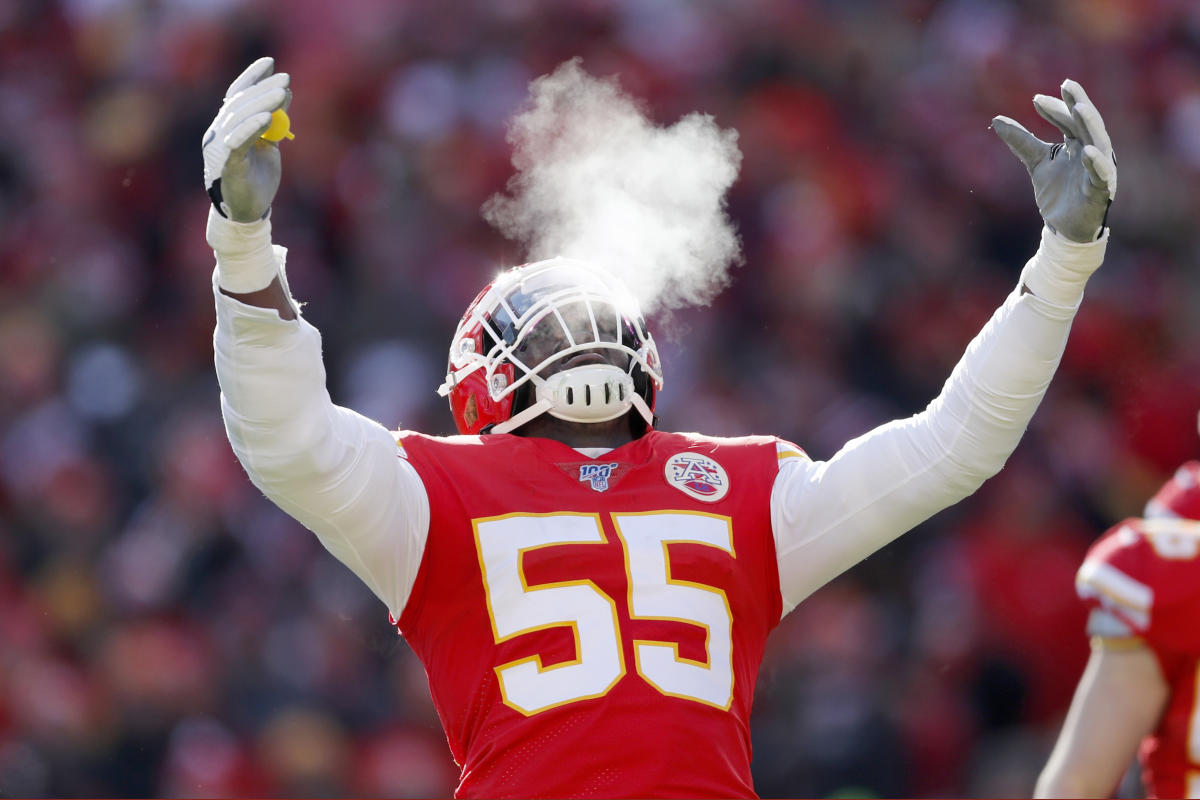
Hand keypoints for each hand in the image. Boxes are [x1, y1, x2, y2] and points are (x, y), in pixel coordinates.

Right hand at [202, 57, 290, 221]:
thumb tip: (287, 92)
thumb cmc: (258, 177)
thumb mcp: (270, 144)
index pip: (237, 94)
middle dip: (263, 88)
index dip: (252, 76)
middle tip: (285, 78)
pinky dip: (251, 128)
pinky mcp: (227, 164)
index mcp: (227, 126)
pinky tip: (266, 117)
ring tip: (282, 93)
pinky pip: (237, 142)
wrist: (248, 211)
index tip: (270, 62)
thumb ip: (274, 120)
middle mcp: (218, 132)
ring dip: (262, 103)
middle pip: (240, 103)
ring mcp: (220, 148)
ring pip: (239, 118)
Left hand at [992, 79, 1116, 242]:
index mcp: (1078, 142)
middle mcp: (1092, 151)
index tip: (1036, 99)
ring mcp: (1098, 169)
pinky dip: (1095, 162)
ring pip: (1098, 142)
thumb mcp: (1036, 162)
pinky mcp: (1100, 190)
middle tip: (1067, 85)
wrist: (1062, 228)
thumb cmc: (1056, 192)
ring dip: (1090, 124)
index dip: (1055, 108)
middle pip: (1087, 123)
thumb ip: (1021, 141)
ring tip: (1079, 109)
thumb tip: (996, 119)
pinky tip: (1086, 151)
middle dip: (1078, 104)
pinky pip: (1100, 174)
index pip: (1068, 120)